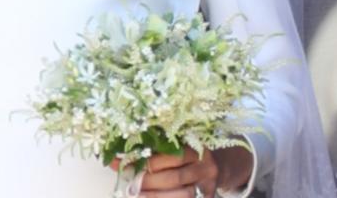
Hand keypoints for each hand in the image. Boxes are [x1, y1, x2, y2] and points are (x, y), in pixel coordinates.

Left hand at [111, 144, 252, 196]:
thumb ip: (155, 148)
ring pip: (181, 195)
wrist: (216, 167)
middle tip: (128, 183)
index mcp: (197, 149)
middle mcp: (205, 168)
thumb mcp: (178, 144)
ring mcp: (207, 186)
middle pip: (174, 178)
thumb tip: (119, 156)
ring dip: (154, 196)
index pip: (173, 156)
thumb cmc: (189, 154)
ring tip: (136, 194)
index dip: (147, 161)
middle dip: (147, 181)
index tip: (126, 163)